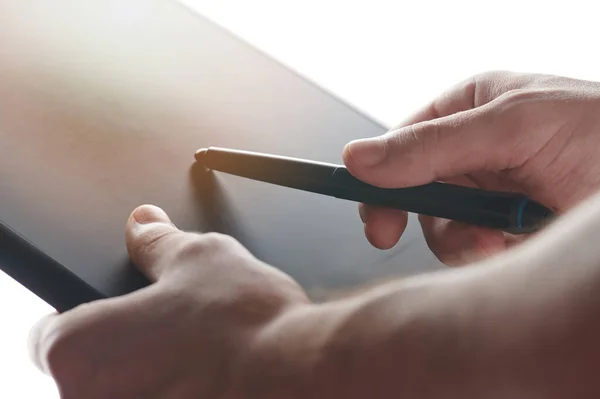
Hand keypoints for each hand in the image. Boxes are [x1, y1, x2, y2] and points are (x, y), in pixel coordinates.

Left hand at [28, 205, 309, 397]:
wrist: (299, 374)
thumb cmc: (245, 325)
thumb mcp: (198, 258)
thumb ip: (156, 242)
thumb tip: (143, 223)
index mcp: (78, 350)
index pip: (51, 334)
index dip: (91, 319)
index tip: (121, 316)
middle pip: (93, 370)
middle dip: (128, 350)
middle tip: (171, 333)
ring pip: (130, 392)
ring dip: (154, 376)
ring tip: (198, 356)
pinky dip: (180, 391)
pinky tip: (212, 378)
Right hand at [343, 71, 599, 264]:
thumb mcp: (514, 126)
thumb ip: (432, 145)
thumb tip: (358, 158)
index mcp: (472, 108)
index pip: (404, 141)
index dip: (380, 176)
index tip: (372, 212)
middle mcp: (477, 149)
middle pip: (415, 188)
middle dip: (421, 215)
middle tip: (392, 236)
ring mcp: (493, 191)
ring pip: (442, 225)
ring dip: (459, 240)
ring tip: (497, 239)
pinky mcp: (510, 228)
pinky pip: (473, 249)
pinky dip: (485, 255)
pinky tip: (513, 247)